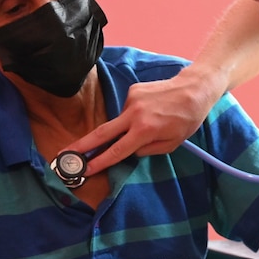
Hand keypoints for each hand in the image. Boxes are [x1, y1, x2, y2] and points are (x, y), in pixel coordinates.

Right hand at [63, 68, 220, 174]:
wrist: (194, 89)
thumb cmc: (187, 119)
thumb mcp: (172, 143)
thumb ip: (147, 150)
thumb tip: (128, 151)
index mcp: (144, 131)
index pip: (116, 150)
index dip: (98, 162)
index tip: (83, 169)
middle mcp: (134, 114)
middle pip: (102, 133)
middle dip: (82, 146)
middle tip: (65, 154)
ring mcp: (131, 100)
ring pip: (120, 121)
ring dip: (127, 127)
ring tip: (153, 122)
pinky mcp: (133, 90)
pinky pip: (128, 109)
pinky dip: (135, 115)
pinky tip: (152, 111)